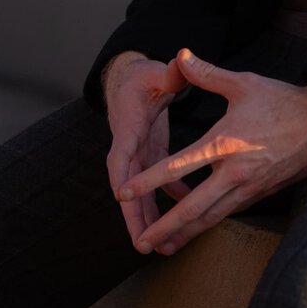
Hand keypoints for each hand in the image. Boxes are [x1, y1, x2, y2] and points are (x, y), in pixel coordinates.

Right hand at [103, 51, 188, 249]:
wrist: (132, 80)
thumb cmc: (142, 77)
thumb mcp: (155, 72)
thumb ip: (169, 72)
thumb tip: (182, 59)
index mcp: (128, 127)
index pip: (120, 155)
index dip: (121, 176)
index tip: (122, 197)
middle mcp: (130, 146)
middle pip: (128, 187)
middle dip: (133, 216)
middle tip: (141, 244)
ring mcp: (140, 154)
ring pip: (142, 193)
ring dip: (149, 219)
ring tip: (159, 248)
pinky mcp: (152, 155)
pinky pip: (160, 183)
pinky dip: (172, 198)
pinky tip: (186, 214)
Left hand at [115, 48, 306, 256]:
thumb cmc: (282, 101)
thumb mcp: (243, 82)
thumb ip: (207, 73)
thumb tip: (181, 54)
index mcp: (224, 143)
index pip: (179, 166)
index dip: (148, 180)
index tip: (124, 192)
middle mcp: (234, 172)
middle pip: (193, 208)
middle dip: (164, 227)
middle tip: (141, 242)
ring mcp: (249, 187)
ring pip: (212, 218)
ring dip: (186, 233)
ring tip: (163, 247)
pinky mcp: (261, 193)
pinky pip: (229, 212)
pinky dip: (209, 223)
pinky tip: (198, 227)